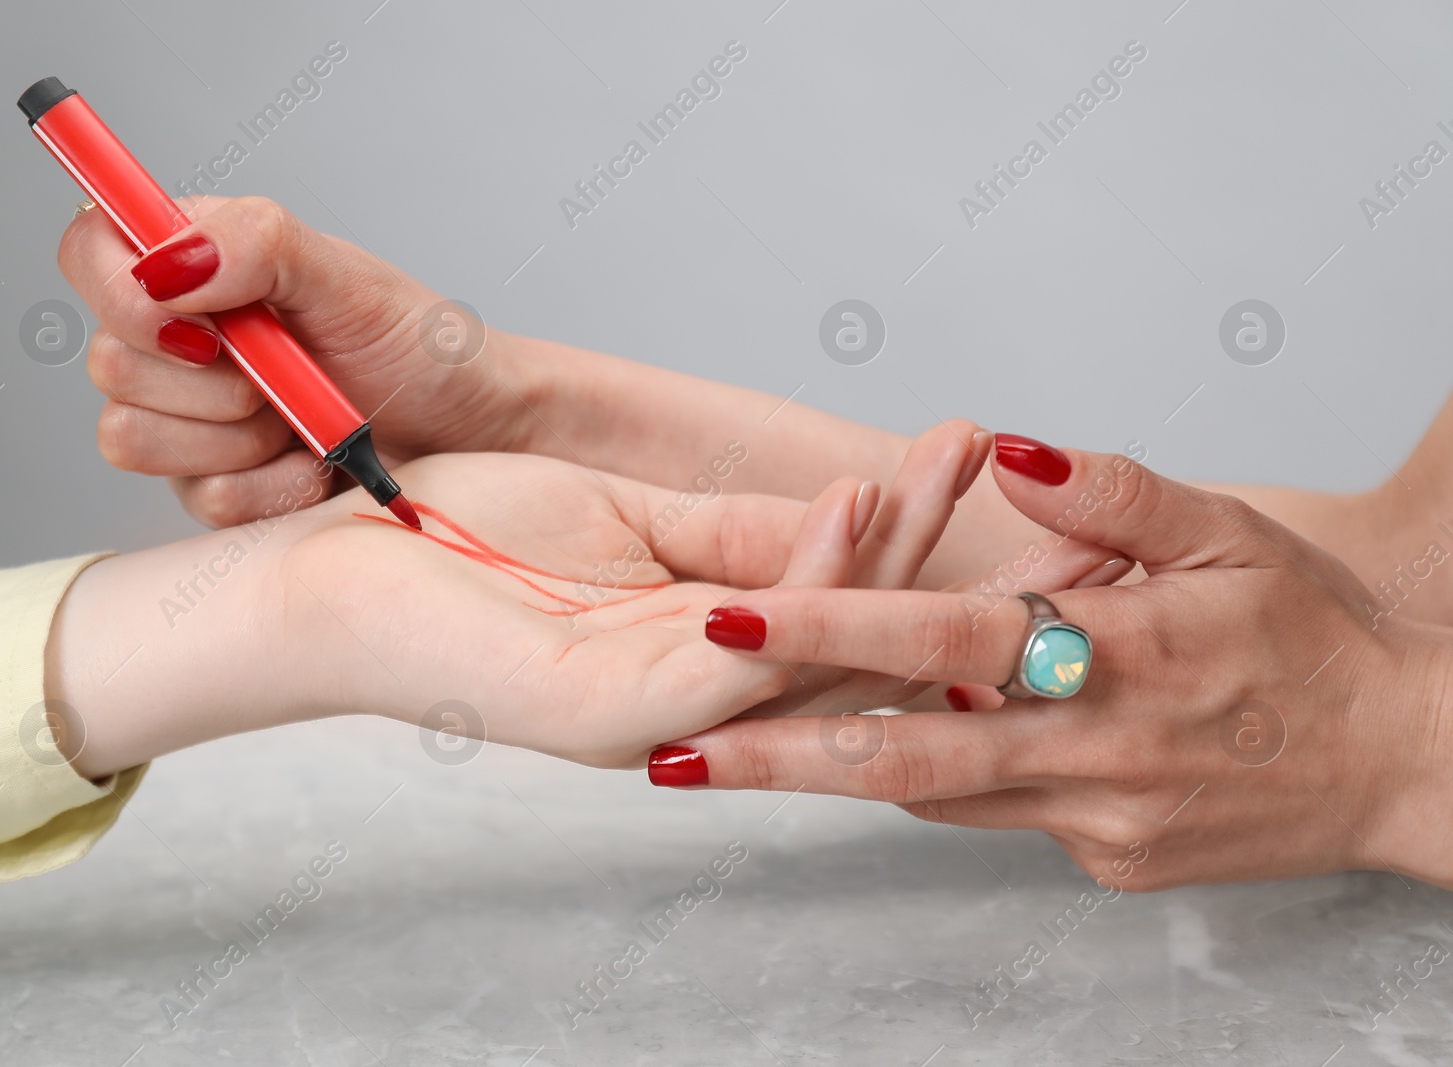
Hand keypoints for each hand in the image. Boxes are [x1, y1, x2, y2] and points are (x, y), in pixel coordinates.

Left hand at [46, 424, 1028, 774]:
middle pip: (842, 633)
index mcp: (690, 648)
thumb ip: (732, 530)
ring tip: (938, 464)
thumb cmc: (455, 537)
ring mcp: (647, 711)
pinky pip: (731, 654)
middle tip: (985, 454)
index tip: (967, 451)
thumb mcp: (623, 514)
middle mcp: (684, 693)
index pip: (829, 600)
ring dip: (885, 556)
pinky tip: (846, 514)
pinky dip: (798, 582)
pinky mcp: (601, 711)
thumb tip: (848, 518)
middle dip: (925, 544)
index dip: (907, 531)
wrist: (329, 559)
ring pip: (805, 648)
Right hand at [59, 195, 527, 526]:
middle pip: (107, 362)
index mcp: (196, 264)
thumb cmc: (420, 349)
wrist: (475, 436)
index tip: (200, 319)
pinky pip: (199, 498)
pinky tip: (315, 466)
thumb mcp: (346, 278)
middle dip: (211, 380)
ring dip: (238, 437)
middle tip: (287, 372)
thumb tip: (166, 261)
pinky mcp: (215, 487)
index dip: (119, 289)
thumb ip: (255, 242)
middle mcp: (177, 337)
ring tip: (306, 419)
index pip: (89, 251)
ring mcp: (189, 419)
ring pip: (133, 437)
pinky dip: (271, 486)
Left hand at [652, 436, 1452, 889]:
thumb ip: (1111, 493)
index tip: (725, 620)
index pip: (941, 639)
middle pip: (901, 757)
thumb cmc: (1316, 638)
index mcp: (1118, 653)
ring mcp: (1097, 820)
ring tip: (726, 757)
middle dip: (775, 760)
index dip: (828, 627)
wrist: (1407, 765)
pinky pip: (994, 812)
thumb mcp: (1232, 531)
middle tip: (668, 760)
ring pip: (933, 793)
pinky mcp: (1106, 861)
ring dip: (832, 771)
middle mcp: (1093, 749)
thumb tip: (1011, 453)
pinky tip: (891, 742)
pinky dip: (937, 775)